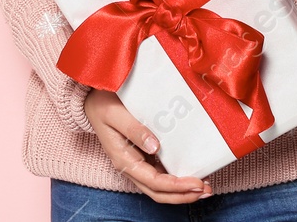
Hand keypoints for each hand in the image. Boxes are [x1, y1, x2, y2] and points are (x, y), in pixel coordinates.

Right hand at [84, 88, 211, 201]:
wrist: (90, 100)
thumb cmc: (102, 105)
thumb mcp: (115, 114)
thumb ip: (135, 130)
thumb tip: (155, 147)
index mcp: (123, 160)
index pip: (154, 182)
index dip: (176, 186)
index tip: (197, 183)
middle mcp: (130, 166)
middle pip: (158, 192)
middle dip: (183, 195)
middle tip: (207, 191)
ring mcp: (136, 163)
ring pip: (160, 187)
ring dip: (182, 190)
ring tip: (204, 187)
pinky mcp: (141, 156)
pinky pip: (160, 173)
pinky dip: (176, 178)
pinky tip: (190, 173)